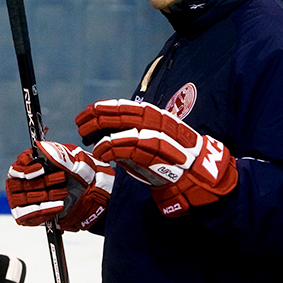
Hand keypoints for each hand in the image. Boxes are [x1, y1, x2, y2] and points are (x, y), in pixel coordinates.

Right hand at [6, 142, 113, 229]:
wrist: (76, 193)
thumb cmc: (64, 173)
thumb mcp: (62, 160)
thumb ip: (53, 154)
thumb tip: (44, 148)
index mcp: (20, 170)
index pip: (16, 169)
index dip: (27, 169)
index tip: (42, 168)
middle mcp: (16, 185)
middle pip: (23, 184)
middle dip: (43, 181)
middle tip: (62, 177)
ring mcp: (19, 202)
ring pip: (26, 199)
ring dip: (44, 196)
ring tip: (63, 192)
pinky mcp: (25, 216)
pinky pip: (31, 215)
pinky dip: (46, 210)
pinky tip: (59, 206)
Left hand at [76, 99, 237, 215]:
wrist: (201, 175)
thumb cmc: (171, 159)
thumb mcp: (150, 140)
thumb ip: (130, 134)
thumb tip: (102, 131)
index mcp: (157, 117)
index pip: (128, 107)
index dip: (105, 107)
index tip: (87, 112)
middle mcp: (160, 124)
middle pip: (125, 114)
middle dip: (99, 116)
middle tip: (81, 123)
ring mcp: (161, 139)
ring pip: (128, 129)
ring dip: (104, 132)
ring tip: (88, 137)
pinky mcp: (161, 156)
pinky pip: (133, 148)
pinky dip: (114, 148)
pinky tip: (102, 152)